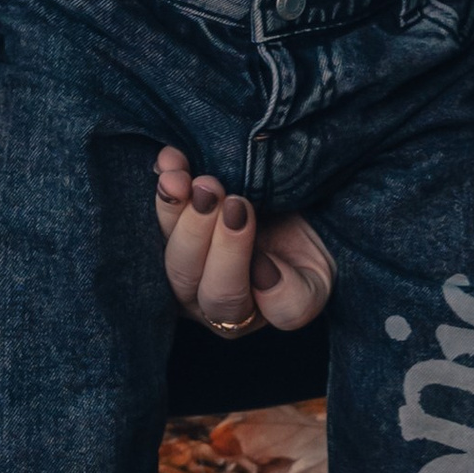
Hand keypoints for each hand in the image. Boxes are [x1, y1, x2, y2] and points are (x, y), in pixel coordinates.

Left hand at [154, 149, 336, 333]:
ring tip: (182, 178)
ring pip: (163, 241)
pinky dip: (163, 179)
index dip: (230, 257)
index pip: (224, 296)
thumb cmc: (305, 256)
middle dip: (198, 228)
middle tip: (214, 189)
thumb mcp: (317, 284)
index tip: (244, 213)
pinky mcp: (167, 222)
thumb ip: (293, 300)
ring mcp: (178, 257)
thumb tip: (261, 274)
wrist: (299, 215)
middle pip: (184, 270)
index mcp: (236, 313)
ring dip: (172, 207)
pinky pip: (157, 207)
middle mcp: (198, 291)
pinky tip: (170, 159)